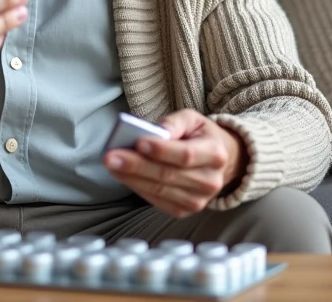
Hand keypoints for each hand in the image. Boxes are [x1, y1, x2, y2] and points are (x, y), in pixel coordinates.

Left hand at [104, 109, 246, 217]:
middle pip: (168, 175)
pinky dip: (137, 188)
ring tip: (112, 165)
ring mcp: (197, 201)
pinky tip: (122, 176)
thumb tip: (157, 132)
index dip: (162, 151)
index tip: (138, 142)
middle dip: (137, 166)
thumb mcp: (192, 120)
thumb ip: (174, 122)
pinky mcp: (183, 211)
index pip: (186, 155)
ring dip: (132, 178)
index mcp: (215, 154)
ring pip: (159, 190)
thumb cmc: (200, 137)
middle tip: (111, 156)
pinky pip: (156, 200)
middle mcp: (210, 181)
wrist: (220, 162)